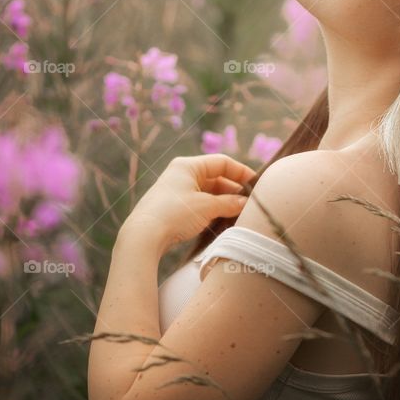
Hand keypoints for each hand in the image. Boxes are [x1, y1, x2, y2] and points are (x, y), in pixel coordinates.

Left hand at [120, 154, 255, 255]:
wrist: (143, 236)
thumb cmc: (174, 214)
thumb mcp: (207, 207)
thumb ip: (229, 203)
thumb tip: (245, 203)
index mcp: (188, 166)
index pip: (221, 162)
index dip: (241, 171)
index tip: (256, 183)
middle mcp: (181, 174)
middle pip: (215, 177)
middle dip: (233, 190)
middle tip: (250, 203)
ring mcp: (177, 191)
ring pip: (208, 192)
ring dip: (224, 201)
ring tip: (240, 213)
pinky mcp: (173, 207)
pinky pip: (199, 203)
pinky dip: (213, 209)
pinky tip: (223, 219)